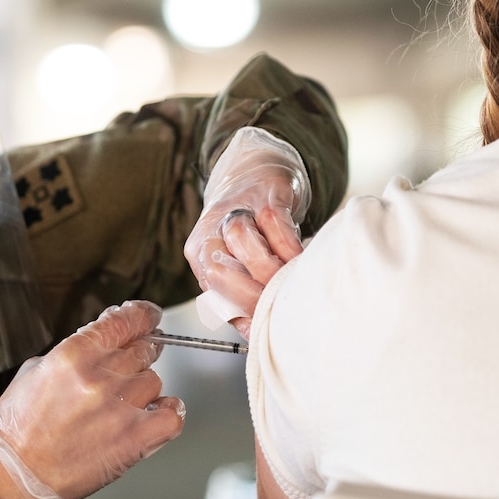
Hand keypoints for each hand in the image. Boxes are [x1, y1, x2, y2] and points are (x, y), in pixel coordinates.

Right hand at [0, 300, 184, 498]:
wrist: (12, 477)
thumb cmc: (16, 430)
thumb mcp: (35, 372)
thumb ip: (75, 351)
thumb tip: (105, 338)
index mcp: (73, 354)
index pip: (127, 321)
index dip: (144, 315)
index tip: (150, 317)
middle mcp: (100, 377)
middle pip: (144, 350)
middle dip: (138, 357)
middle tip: (126, 371)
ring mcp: (120, 408)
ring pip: (154, 381)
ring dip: (142, 391)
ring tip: (118, 406)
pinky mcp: (134, 440)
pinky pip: (172, 415)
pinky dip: (167, 413)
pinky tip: (154, 416)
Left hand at [184, 127, 310, 335]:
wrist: (256, 168)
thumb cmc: (251, 225)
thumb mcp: (238, 259)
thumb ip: (241, 292)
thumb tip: (256, 329)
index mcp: (200, 255)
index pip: (212, 295)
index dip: (241, 315)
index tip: (264, 326)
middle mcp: (211, 232)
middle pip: (219, 271)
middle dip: (252, 295)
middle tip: (278, 305)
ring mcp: (237, 211)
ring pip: (242, 244)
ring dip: (269, 269)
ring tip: (289, 281)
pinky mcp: (265, 195)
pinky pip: (273, 224)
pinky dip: (287, 247)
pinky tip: (299, 258)